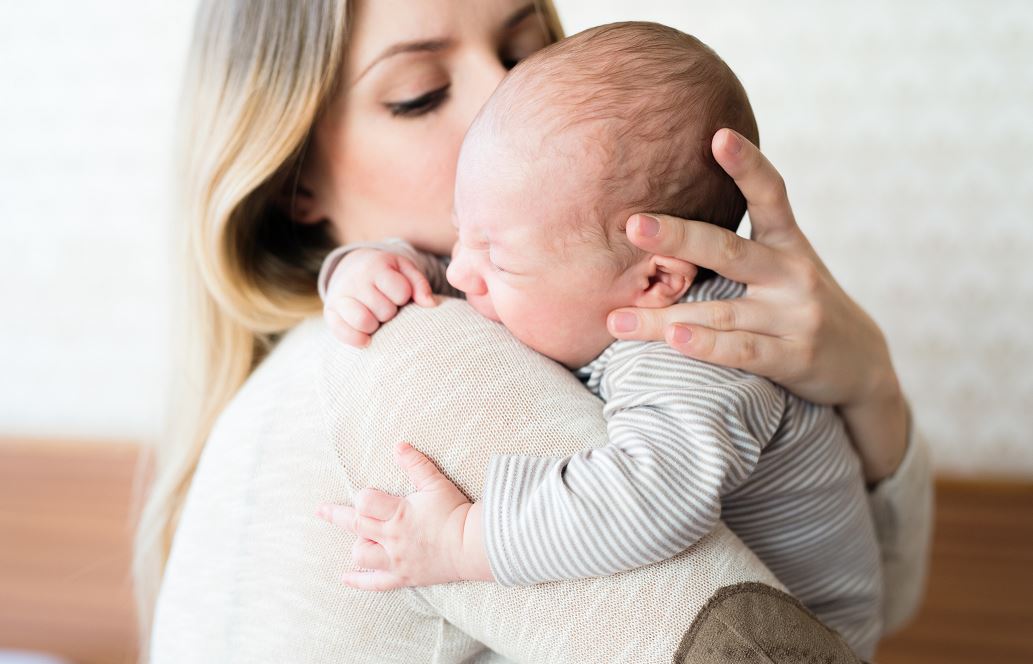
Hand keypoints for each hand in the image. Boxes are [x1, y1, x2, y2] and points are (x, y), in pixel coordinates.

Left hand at [316, 442, 492, 589]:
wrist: (473, 545)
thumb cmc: (455, 512)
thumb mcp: (436, 483)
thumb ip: (415, 464)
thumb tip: (398, 445)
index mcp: (399, 514)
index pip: (365, 502)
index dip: (363, 497)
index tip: (367, 495)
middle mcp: (392, 538)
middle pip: (356, 526)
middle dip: (336, 516)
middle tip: (320, 510)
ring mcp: (396, 560)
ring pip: (362, 555)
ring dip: (357, 545)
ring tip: (360, 538)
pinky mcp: (403, 577)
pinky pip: (375, 583)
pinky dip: (358, 581)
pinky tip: (345, 577)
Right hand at [323, 249, 435, 346]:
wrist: (350, 268)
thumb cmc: (385, 273)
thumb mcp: (404, 270)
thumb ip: (420, 284)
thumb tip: (430, 305)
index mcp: (375, 266)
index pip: (401, 293)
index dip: (404, 297)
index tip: (399, 294)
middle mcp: (355, 280)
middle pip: (385, 311)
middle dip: (390, 312)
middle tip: (386, 306)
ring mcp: (339, 296)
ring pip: (364, 322)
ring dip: (375, 325)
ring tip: (376, 318)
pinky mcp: (329, 312)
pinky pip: (342, 332)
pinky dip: (357, 339)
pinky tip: (367, 338)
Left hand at [608, 128, 906, 481]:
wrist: (862, 364)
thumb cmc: (799, 308)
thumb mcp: (784, 266)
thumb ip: (738, 247)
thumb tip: (666, 225)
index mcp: (788, 243)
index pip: (770, 194)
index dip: (746, 164)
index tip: (718, 134)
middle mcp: (793, 273)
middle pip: (729, 250)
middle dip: (679, 238)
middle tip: (633, 225)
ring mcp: (795, 316)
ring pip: (720, 311)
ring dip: (664, 318)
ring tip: (616, 319)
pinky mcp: (794, 357)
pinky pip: (742, 351)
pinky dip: (706, 346)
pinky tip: (674, 340)